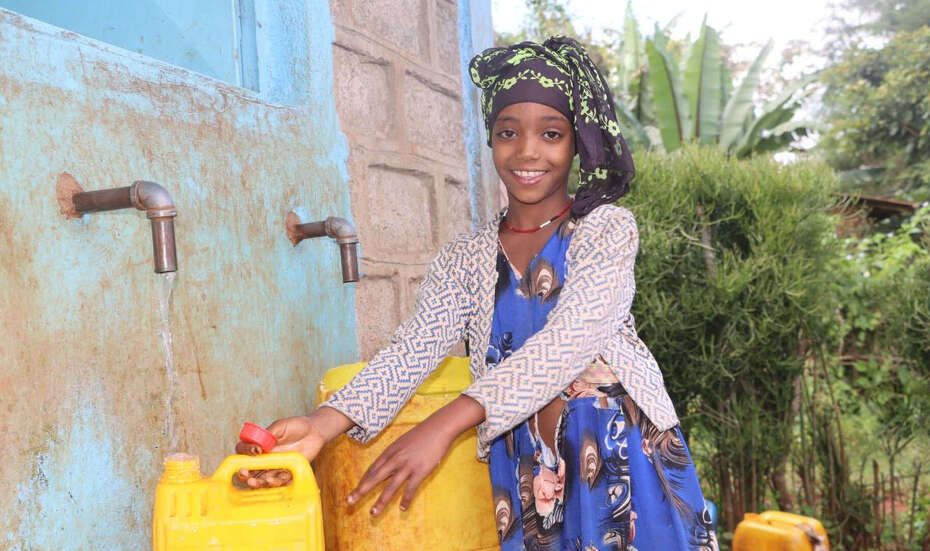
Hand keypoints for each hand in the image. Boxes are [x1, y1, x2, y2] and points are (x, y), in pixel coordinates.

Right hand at [235, 407, 352, 488]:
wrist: (315, 431)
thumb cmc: (296, 426)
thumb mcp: (280, 426)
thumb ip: (268, 434)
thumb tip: (257, 446)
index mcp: (259, 445)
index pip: (243, 452)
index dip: (244, 453)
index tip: (256, 451)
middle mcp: (264, 458)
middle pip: (249, 470)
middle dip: (245, 475)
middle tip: (246, 476)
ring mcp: (275, 467)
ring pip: (262, 479)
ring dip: (259, 482)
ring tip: (261, 481)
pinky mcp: (287, 472)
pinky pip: (280, 481)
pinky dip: (277, 483)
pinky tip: (277, 480)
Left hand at [347, 417, 453, 514]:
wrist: (438, 427)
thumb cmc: (421, 434)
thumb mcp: (402, 442)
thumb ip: (394, 454)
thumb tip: (386, 464)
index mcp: (390, 452)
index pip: (372, 469)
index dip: (363, 481)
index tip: (355, 491)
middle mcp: (395, 459)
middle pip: (375, 478)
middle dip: (361, 491)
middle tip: (350, 502)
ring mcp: (407, 466)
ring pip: (390, 486)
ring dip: (381, 501)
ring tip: (373, 513)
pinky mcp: (420, 471)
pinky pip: (410, 488)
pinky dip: (406, 499)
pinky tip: (402, 509)